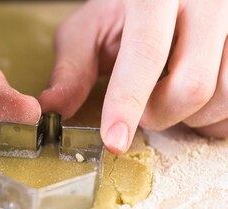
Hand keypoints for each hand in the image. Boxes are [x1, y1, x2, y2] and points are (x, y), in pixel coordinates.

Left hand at [39, 0, 227, 153]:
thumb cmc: (125, 8)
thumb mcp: (91, 28)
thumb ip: (72, 68)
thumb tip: (53, 109)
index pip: (146, 52)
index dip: (128, 102)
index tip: (114, 140)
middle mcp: (207, 0)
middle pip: (193, 84)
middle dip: (160, 115)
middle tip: (143, 108)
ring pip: (225, 94)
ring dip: (193, 117)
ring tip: (171, 98)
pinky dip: (216, 115)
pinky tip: (197, 102)